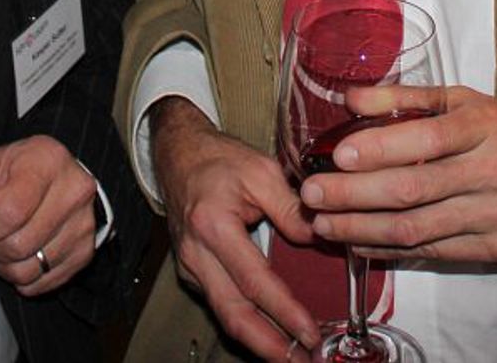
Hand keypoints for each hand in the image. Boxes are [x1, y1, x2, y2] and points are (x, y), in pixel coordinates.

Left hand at [0, 134, 94, 296]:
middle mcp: (75, 191)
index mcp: (46, 161)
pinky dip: (19, 277)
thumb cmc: (10, 172)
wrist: (50, 176)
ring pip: (29, 269)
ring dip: (1, 265)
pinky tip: (16, 253)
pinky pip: (41, 284)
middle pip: (19, 245)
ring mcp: (85, 224)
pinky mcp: (86, 252)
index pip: (11, 212)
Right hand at [148, 97, 318, 360]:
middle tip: (299, 360)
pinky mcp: (192, 270)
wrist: (179, 154)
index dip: (284, 311)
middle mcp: (196, 252)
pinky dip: (244, 321)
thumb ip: (291, 208)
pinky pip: (219, 302)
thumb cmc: (217, 159)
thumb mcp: (261, 171)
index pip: (254, 281)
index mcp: (213, 225)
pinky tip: (267, 331)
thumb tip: (317, 237)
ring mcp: (190, 264)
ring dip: (257, 340)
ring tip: (289, 355)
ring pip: (223, 314)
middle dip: (267, 345)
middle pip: (232, 312)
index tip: (309, 332)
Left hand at [299, 85, 496, 267]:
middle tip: (312, 195)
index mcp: (484, 127)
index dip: (378, 150)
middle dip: (353, 196)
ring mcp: (495, 217)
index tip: (337, 155)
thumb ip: (406, 98)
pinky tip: (361, 243)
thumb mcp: (465, 102)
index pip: (425, 140)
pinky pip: (433, 253)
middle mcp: (491, 173)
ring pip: (417, 229)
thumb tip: (349, 98)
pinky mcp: (496, 250)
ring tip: (324, 224)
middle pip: (412, 190)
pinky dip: (392, 250)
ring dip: (362, 230)